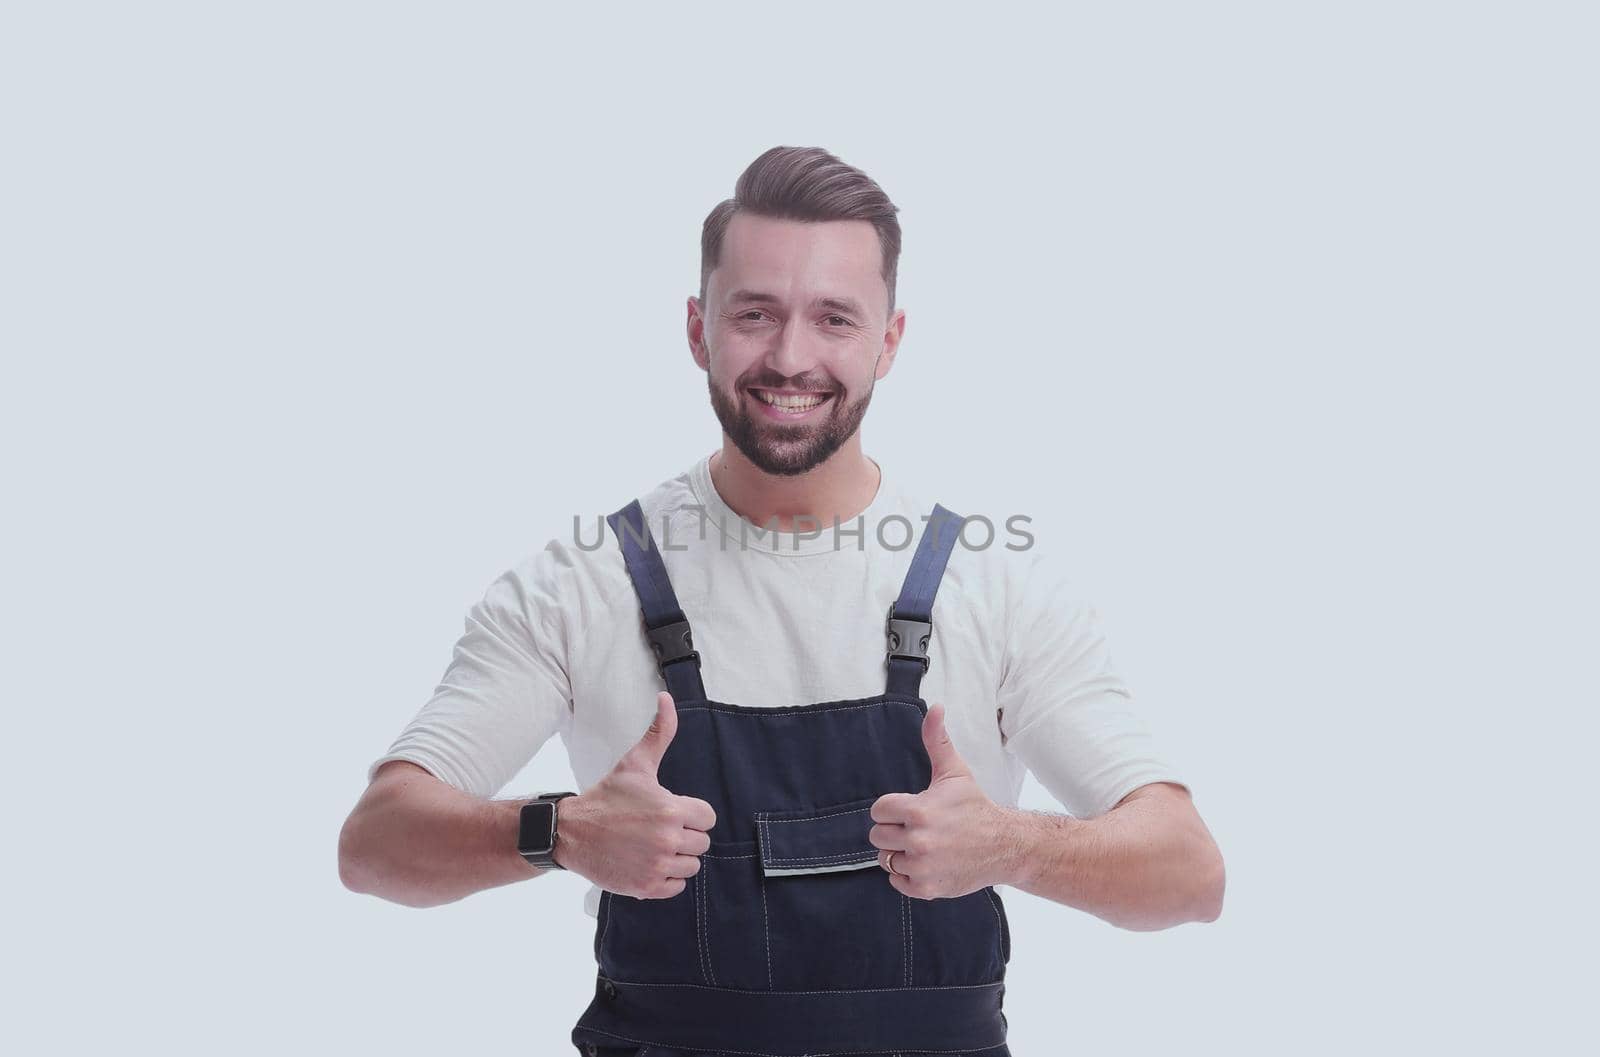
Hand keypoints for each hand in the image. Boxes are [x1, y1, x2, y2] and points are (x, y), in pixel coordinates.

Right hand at [554, 692, 716, 898]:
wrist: (572, 832)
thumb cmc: (607, 797)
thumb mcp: (635, 764)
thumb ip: (659, 733)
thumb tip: (666, 698)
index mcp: (671, 810)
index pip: (707, 817)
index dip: (690, 813)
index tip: (670, 812)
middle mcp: (668, 840)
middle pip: (701, 843)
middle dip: (684, 835)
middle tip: (658, 829)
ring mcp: (657, 865)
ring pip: (691, 866)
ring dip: (677, 858)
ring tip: (653, 845)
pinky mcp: (646, 887)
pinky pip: (677, 886)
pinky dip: (666, 878)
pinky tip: (648, 862)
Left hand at [869, 702, 1002, 899]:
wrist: (1005, 845)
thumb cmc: (975, 807)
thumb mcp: (955, 772)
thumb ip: (937, 740)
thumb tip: (935, 707)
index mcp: (919, 810)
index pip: (878, 811)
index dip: (892, 809)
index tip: (909, 809)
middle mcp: (918, 840)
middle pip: (878, 837)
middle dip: (893, 831)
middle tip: (916, 828)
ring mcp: (922, 867)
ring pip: (887, 860)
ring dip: (901, 854)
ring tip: (923, 845)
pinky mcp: (927, 888)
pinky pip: (897, 882)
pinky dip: (907, 876)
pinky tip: (925, 863)